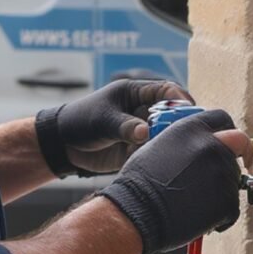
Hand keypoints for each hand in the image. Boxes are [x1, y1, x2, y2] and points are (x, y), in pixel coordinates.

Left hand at [35, 79, 192, 177]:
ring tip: (168, 150)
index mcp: (135, 93)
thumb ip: (124, 125)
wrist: (64, 145)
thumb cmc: (81, 121)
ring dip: (169, 142)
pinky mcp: (138, 149)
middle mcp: (143, 111)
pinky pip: (155, 151)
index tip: (189, 110)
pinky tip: (155, 163)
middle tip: (184, 134)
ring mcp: (142, 130)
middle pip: (172, 114)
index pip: (166, 90)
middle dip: (179, 123)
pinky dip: (157, 156)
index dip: (179, 99)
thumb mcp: (102, 120)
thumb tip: (146, 132)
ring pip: (166, 134)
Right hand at [96, 109, 251, 253]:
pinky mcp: (227, 199)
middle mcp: (209, 145)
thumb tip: (196, 147)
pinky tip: (202, 216)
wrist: (137, 212)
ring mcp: (220, 172)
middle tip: (241, 164)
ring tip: (198, 200)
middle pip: (240, 143)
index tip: (231, 140)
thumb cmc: (139, 184)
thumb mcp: (157, 147)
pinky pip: (233, 205)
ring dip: (223, 188)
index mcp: (190, 129)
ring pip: (235, 178)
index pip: (222, 118)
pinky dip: (222, 214)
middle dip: (242, 153)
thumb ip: (184, 142)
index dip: (228, 129)